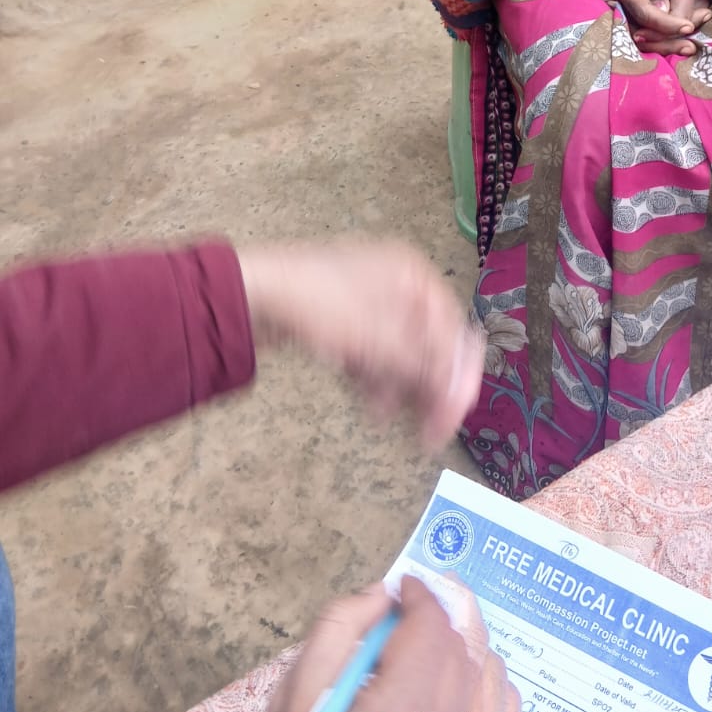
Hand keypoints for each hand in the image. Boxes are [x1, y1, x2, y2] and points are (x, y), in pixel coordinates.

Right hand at [229, 579, 517, 711]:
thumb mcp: (287, 707)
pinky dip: (484, 690)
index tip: (404, 586)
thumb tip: (382, 594)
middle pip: (463, 654)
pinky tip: (456, 683)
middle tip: (413, 608)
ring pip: (487, 684)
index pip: (432, 633)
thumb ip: (336, 634)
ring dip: (462, 650)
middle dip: (440, 620)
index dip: (420, 597)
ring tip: (428, 644)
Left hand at [236, 241, 483, 449]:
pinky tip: (370, 404)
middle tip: (428, 434)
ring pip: (400, 354)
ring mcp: (370, 303)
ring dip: (398, 387)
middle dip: (427, 388)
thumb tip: (462, 393)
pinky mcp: (345, 321)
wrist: (250, 294)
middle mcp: (398, 285)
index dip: (458, 377)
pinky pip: (373, 354)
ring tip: (384, 414)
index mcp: (414, 276)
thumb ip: (425, 366)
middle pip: (428, 344)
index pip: (453, 331)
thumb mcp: (378, 339)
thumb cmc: (320, 306)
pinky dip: (375, 379)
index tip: (453, 419)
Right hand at [600, 0, 710, 55]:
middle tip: (692, 46)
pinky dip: (660, 41)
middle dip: (667, 42)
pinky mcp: (623, 17)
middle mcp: (616, 4)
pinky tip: (678, 41)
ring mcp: (617, 13)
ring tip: (689, 48)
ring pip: (639, 39)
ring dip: (665, 45)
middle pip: (640, 33)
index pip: (644, 12)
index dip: (666, 23)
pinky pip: (640, 35)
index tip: (688, 26)